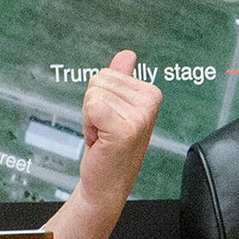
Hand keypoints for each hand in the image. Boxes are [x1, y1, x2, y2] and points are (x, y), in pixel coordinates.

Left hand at [78, 50, 162, 208]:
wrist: (105, 184)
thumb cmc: (109, 147)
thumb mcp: (117, 108)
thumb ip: (122, 79)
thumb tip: (127, 54)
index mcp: (150, 93)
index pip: (106, 73)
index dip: (99, 97)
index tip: (108, 119)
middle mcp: (149, 102)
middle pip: (98, 80)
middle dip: (92, 106)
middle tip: (104, 129)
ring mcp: (139, 116)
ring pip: (92, 94)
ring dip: (90, 117)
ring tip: (103, 135)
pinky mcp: (125, 129)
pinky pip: (91, 106)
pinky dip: (88, 124)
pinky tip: (100, 140)